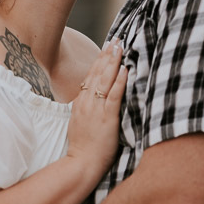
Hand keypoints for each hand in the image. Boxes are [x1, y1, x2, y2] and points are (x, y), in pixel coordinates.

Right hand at [65, 40, 126, 179]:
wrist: (81, 163)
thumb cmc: (83, 146)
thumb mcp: (79, 122)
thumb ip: (86, 109)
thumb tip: (93, 99)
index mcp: (81, 102)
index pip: (90, 75)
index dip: (99, 60)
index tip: (107, 47)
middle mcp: (87, 101)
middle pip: (97, 73)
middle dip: (107, 55)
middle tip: (116, 40)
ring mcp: (96, 109)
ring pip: (105, 80)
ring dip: (113, 62)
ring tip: (120, 47)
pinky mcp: (107, 118)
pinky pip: (113, 96)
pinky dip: (119, 82)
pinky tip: (125, 70)